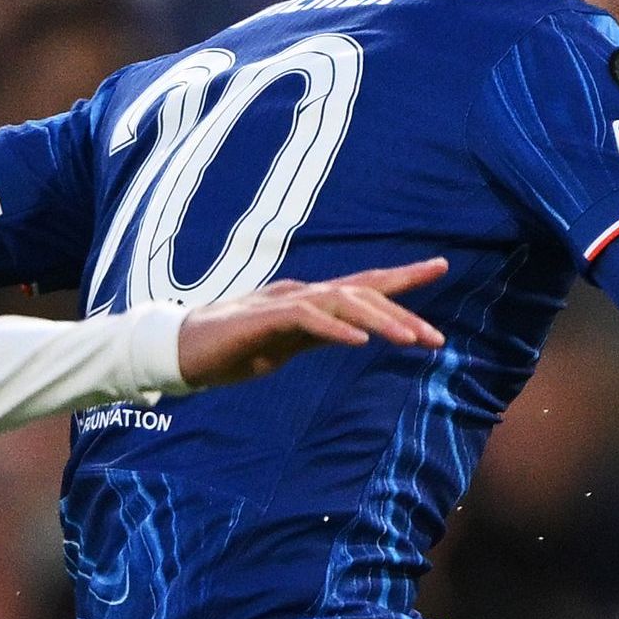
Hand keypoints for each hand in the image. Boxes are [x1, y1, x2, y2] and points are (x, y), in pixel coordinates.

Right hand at [174, 259, 447, 387]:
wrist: (179, 350)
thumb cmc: (230, 349)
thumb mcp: (285, 344)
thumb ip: (317, 335)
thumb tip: (353, 334)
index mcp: (308, 299)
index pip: (363, 285)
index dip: (402, 277)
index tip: (440, 267)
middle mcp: (300, 293)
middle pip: (362, 292)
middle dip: (404, 310)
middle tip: (437, 338)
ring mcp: (281, 302)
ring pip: (341, 303)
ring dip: (379, 321)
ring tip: (411, 340)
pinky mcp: (261, 319)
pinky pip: (306, 320)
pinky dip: (335, 330)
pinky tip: (359, 343)